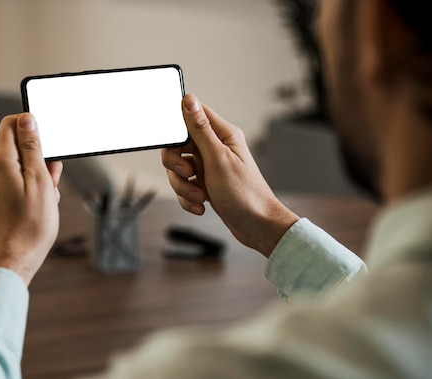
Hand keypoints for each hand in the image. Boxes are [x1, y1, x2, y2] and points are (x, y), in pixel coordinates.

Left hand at [0, 113, 62, 284]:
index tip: (49, 139)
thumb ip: (32, 147)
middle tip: (53, 180)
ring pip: (22, 168)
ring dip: (40, 177)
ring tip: (47, 200)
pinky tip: (41, 208)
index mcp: (1, 161)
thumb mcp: (40, 180)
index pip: (12, 124)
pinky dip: (33, 190)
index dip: (32, 125)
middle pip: (20, 148)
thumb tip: (27, 120)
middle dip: (41, 158)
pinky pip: (19, 184)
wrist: (11, 261)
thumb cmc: (29, 226)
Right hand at [162, 94, 298, 256]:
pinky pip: (184, 186)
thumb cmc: (245, 193)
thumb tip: (189, 100)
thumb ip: (200, 129)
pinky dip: (188, 198)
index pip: (192, 116)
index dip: (177, 128)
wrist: (256, 225)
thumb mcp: (218, 158)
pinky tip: (201, 205)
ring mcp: (209, 167)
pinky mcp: (205, 184)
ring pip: (178, 169)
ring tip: (199, 196)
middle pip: (178, 146)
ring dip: (183, 186)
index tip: (175, 145)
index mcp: (222, 135)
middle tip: (188, 174)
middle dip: (176, 165)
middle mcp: (215, 148)